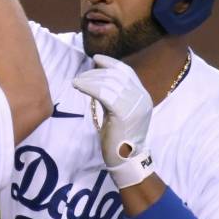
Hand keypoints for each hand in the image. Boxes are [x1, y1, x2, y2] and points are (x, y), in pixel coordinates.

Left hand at [73, 55, 154, 187]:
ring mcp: (135, 105)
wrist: (126, 159)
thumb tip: (98, 77)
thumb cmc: (118, 137)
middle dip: (96, 73)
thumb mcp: (119, 112)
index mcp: (142, 96)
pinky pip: (103, 93)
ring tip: (75, 82)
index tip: (96, 59)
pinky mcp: (124, 113)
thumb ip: (114, 95)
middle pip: (116, 76)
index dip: (111, 63)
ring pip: (108, 83)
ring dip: (89, 79)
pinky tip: (78, 86)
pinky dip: (88, 87)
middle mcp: (141, 98)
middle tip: (80, 76)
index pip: (127, 72)